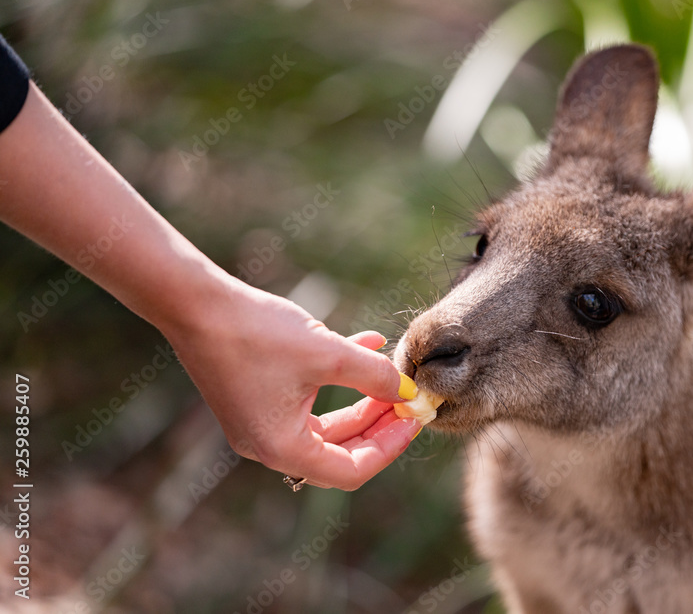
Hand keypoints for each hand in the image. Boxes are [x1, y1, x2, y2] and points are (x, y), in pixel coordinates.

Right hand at [161, 276, 420, 490]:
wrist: (196, 303)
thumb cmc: (258, 332)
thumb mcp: (327, 354)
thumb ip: (373, 375)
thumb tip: (408, 392)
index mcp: (281, 448)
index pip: (351, 470)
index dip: (390, 446)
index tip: (415, 418)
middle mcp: (268, 445)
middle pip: (341, 450)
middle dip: (379, 423)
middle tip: (408, 399)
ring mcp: (261, 422)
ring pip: (328, 424)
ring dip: (362, 399)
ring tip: (390, 373)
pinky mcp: (258, 397)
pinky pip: (309, 399)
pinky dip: (337, 377)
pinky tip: (366, 342)